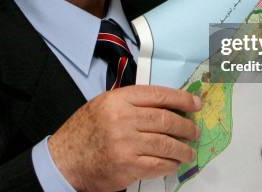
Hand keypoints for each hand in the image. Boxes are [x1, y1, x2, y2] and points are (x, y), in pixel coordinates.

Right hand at [48, 85, 201, 191]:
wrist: (65, 159)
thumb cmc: (85, 131)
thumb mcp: (104, 105)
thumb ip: (132, 102)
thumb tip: (166, 105)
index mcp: (119, 100)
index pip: (159, 95)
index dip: (182, 99)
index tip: (195, 103)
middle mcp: (123, 119)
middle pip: (166, 120)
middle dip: (186, 126)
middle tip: (194, 130)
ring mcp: (126, 143)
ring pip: (166, 143)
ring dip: (183, 148)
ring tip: (189, 151)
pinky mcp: (128, 166)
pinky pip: (158, 164)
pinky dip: (170, 164)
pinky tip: (174, 163)